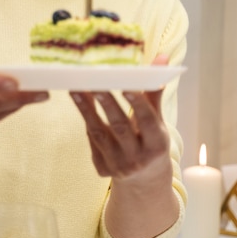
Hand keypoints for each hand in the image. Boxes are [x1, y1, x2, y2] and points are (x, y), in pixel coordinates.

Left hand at [70, 55, 170, 180]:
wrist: (143, 180)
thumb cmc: (151, 140)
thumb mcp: (157, 121)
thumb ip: (154, 92)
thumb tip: (161, 57)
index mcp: (157, 144)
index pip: (147, 121)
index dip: (137, 103)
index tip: (126, 85)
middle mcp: (138, 158)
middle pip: (120, 127)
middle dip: (107, 104)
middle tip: (94, 83)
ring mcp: (118, 166)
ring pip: (99, 133)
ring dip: (87, 110)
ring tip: (76, 88)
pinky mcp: (102, 169)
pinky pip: (92, 141)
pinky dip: (87, 120)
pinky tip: (79, 101)